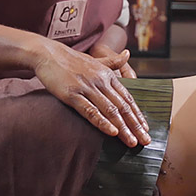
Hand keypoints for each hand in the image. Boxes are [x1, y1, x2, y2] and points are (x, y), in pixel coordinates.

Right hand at [34, 44, 149, 145]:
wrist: (49, 54)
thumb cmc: (72, 59)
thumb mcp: (96, 59)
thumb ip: (113, 61)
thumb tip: (128, 54)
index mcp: (108, 75)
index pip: (127, 98)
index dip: (137, 114)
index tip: (146, 128)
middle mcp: (101, 82)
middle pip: (122, 107)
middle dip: (135, 125)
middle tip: (145, 140)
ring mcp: (87, 88)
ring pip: (110, 111)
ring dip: (123, 128)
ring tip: (132, 142)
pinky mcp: (72, 95)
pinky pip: (90, 111)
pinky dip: (102, 122)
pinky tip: (112, 132)